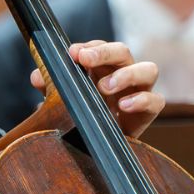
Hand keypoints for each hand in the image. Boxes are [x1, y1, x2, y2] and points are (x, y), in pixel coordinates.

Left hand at [31, 40, 163, 137]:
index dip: (89, 46)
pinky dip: (142, 100)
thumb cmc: (83, 116)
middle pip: (123, 51)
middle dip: (104, 52)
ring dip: (127, 74)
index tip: (73, 52)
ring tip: (105, 87)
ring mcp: (139, 90)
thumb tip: (37, 76)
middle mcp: (124, 73)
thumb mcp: (64, 101)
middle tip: (85, 60)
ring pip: (149, 69)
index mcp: (103, 66)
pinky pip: (156, 100)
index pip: (100, 46)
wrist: (100, 147)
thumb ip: (51, 87)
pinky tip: (124, 106)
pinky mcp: (148, 112)